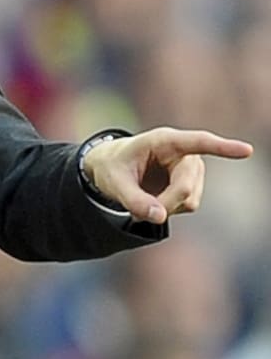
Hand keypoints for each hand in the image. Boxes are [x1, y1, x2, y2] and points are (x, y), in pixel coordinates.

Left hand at [83, 127, 252, 223]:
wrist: (115, 168)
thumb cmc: (113, 168)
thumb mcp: (114, 183)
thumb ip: (133, 200)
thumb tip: (159, 217)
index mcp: (164, 141)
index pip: (197, 142)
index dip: (222, 148)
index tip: (246, 151)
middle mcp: (184, 153)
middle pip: (185, 187)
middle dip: (164, 203)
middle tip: (137, 212)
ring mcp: (192, 169)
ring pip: (189, 200)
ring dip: (166, 207)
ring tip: (143, 199)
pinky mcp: (193, 184)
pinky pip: (187, 205)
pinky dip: (169, 209)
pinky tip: (155, 200)